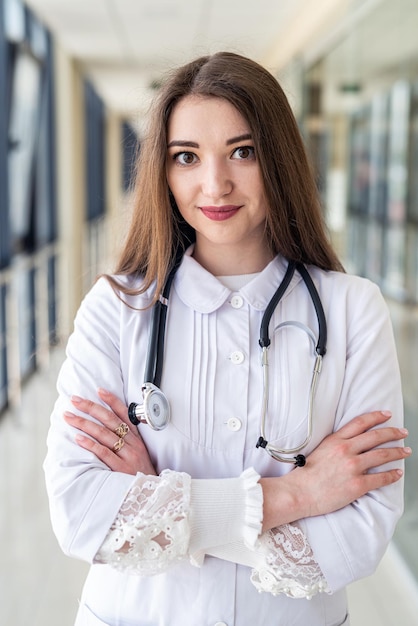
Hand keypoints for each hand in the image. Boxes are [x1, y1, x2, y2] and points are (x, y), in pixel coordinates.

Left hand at [64, 389, 156, 475]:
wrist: (153, 495)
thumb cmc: (142, 473)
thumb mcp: (140, 453)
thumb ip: (127, 441)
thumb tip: (107, 428)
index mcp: (137, 438)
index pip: (124, 413)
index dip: (111, 400)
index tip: (98, 390)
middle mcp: (133, 444)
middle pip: (110, 420)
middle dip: (90, 408)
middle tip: (75, 400)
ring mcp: (127, 456)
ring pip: (104, 434)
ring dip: (84, 423)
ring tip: (69, 416)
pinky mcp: (121, 469)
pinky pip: (103, 453)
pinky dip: (90, 444)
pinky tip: (78, 438)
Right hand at [261, 410, 410, 529]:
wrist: (299, 492)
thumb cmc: (306, 474)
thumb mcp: (319, 450)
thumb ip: (336, 444)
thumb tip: (351, 442)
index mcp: (335, 440)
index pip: (360, 423)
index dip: (376, 417)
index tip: (387, 415)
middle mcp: (346, 450)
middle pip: (375, 437)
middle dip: (393, 433)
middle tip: (403, 432)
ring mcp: (352, 467)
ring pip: (382, 455)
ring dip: (397, 452)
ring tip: (406, 451)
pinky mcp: (357, 484)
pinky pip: (380, 478)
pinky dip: (392, 475)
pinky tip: (398, 473)